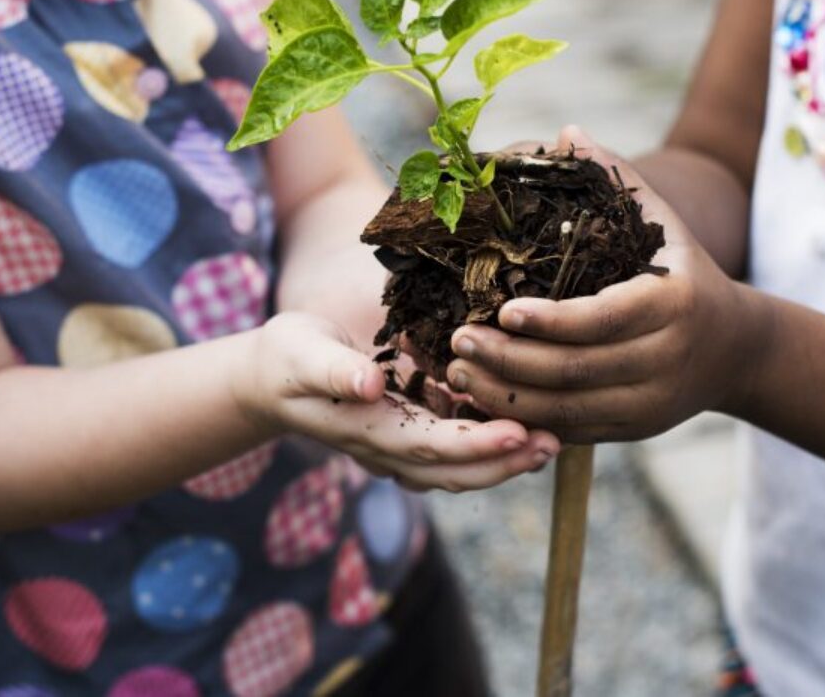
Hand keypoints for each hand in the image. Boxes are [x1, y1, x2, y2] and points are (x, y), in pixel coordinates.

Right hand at [235, 312, 560, 491]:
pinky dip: (488, 445)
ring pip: (457, 467)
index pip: (428, 447)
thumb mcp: (302, 354)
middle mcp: (387, 449)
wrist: (272, 379)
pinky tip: (521, 426)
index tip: (517, 434)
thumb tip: (369, 384)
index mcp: (365, 431)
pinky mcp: (408, 434)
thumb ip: (333, 370)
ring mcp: (399, 448)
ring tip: (549, 441)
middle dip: (504, 462)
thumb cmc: (288, 359)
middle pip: (453, 469)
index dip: (475, 446)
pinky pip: (452, 451)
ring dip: (502, 460)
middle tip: (552, 443)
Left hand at [444, 127, 766, 443]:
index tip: (502, 310)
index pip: (604, 319)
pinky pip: (570, 432)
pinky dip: (523, 420)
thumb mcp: (662, 223)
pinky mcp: (632, 430)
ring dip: (505, 397)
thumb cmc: (683, 272)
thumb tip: (567, 133)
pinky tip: (481, 400)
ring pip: (567, 411)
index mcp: (672, 305)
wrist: (733, 350)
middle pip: (576, 371)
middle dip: (509, 361)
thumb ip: (616, 180)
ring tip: (456, 373)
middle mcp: (663, 360)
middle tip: (457, 340)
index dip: (551, 320)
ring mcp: (648, 404)